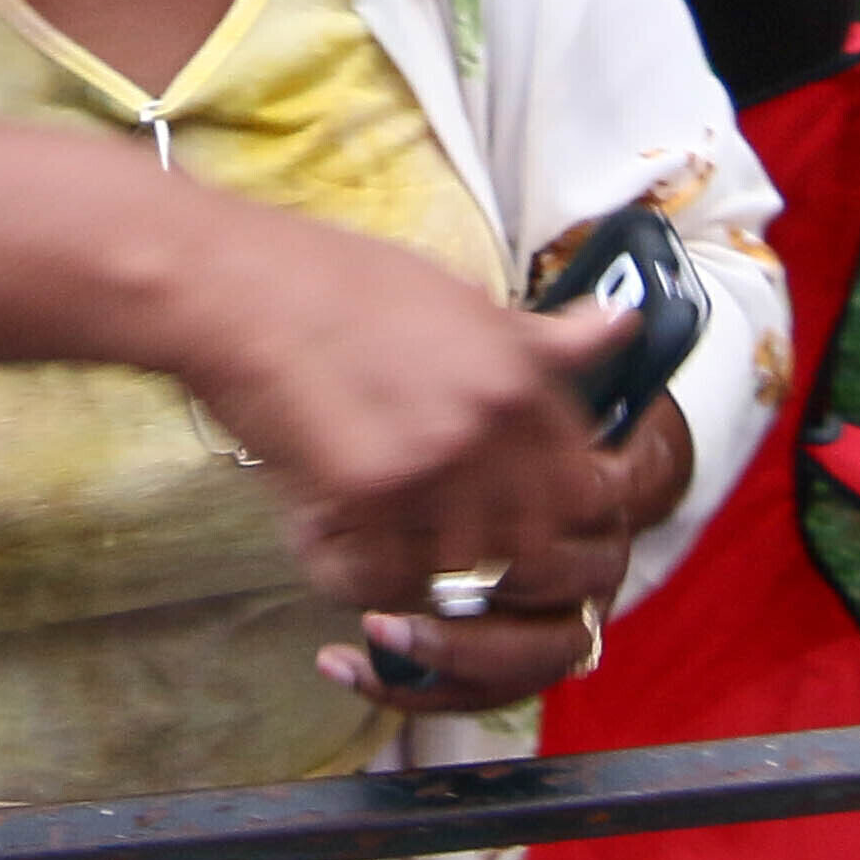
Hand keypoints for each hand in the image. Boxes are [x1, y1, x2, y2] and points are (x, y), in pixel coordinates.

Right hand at [153, 202, 666, 694]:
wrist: (237, 290)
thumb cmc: (336, 284)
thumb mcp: (459, 299)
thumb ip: (541, 338)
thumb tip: (622, 324)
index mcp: (518, 373)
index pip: (580, 481)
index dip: (545, 507)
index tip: (504, 506)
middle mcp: (488, 421)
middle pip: (532, 540)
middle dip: (491, 546)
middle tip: (436, 528)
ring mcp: (428, 461)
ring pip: (461, 564)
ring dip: (425, 562)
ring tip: (382, 527)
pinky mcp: (364, 493)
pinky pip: (390, 576)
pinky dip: (367, 573)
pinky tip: (340, 533)